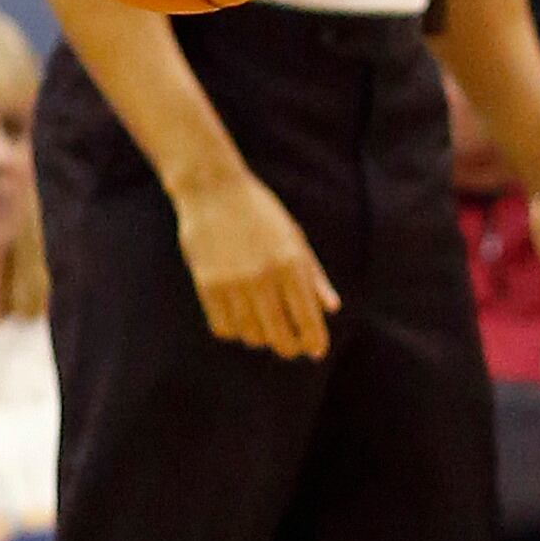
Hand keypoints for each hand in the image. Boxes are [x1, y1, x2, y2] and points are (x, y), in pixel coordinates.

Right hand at [171, 167, 338, 359]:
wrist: (213, 190)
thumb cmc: (262, 213)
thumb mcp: (296, 239)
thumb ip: (314, 277)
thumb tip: (332, 308)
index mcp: (292, 266)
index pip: (308, 320)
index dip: (314, 342)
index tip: (316, 350)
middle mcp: (264, 278)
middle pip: (279, 337)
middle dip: (290, 348)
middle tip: (292, 347)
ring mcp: (233, 283)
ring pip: (251, 335)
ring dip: (261, 338)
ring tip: (266, 327)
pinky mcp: (207, 285)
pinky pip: (223, 327)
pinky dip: (235, 330)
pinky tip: (241, 321)